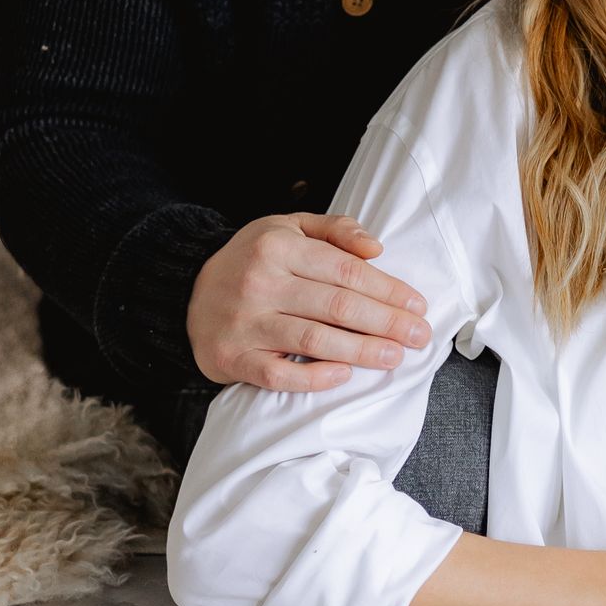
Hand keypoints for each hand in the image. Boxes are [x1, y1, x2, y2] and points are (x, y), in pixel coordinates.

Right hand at [186, 214, 431, 392]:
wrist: (186, 292)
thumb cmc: (252, 260)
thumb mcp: (288, 228)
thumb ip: (335, 230)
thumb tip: (376, 249)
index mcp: (277, 247)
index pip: (346, 270)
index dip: (388, 289)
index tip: (417, 305)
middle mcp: (260, 283)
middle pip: (337, 306)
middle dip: (386, 322)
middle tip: (419, 336)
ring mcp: (244, 323)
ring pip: (314, 340)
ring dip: (362, 351)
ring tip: (395, 356)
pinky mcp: (232, 358)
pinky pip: (280, 375)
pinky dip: (315, 377)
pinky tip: (344, 375)